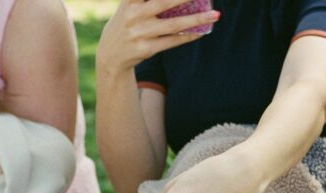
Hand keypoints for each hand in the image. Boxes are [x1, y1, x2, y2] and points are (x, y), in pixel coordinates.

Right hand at [96, 0, 219, 74]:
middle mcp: (134, 15)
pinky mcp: (146, 49)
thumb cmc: (127, 22)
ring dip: (196, 19)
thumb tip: (182, 0)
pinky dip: (188, 36)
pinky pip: (172, 42)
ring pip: (173, 25)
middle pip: (164, 2)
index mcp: (130, 1)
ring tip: (215, 15)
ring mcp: (140, 34)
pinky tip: (201, 31)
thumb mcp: (129, 5)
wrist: (110, 54)